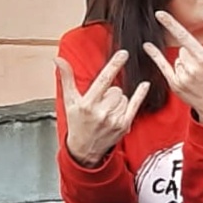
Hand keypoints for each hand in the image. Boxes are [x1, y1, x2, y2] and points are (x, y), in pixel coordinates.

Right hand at [57, 50, 149, 167]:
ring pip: (124, 97)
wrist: (84, 148)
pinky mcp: (124, 125)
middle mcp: (101, 112)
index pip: (103, 80)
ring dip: (118, 100)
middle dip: (110, 92)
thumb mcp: (69, 101)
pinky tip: (144, 85)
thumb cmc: (76, 122)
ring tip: (107, 110)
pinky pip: (135, 104)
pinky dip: (139, 95)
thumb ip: (66, 79)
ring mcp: (114, 120)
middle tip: (100, 103)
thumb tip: (59, 60)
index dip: (114, 65)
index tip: (123, 53)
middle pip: (116, 89)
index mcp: (87, 104)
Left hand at [141, 12, 202, 125]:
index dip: (172, 24)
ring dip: (184, 63)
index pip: (185, 37)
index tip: (160, 14)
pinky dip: (156, 56)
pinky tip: (147, 46)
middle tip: (202, 68)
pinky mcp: (175, 84)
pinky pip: (163, 65)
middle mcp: (192, 68)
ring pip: (177, 59)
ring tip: (197, 76)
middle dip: (190, 54)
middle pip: (183, 49)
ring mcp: (182, 77)